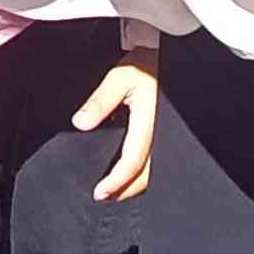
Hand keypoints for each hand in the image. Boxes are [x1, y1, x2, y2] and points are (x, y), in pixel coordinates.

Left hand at [73, 52, 158, 202]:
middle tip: (106, 196)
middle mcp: (163, 135)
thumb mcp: (119, 77)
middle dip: (126, 190)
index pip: (133, 162)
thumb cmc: (148, 64)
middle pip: (147, 175)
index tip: (101, 192)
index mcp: (150, 124)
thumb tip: (80, 123)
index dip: (117, 182)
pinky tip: (132, 171)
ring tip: (116, 188)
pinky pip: (160, 159)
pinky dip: (144, 171)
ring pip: (156, 170)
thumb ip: (100, 102)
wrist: (172, 57)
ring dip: (135, 183)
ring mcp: (170, 136)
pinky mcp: (172, 134)